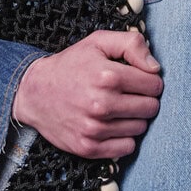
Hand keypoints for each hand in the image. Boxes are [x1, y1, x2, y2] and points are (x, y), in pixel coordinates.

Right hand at [11, 27, 162, 158]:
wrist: (34, 93)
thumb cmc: (70, 66)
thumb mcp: (98, 42)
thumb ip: (132, 44)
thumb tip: (156, 68)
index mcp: (108, 76)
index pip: (154, 85)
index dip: (149, 81)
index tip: (137, 80)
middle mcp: (102, 104)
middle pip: (150, 108)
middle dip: (144, 99)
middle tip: (128, 95)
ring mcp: (95, 129)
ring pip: (140, 128)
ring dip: (133, 119)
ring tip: (116, 108)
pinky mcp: (89, 147)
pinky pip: (127, 147)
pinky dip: (123, 138)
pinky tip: (111, 125)